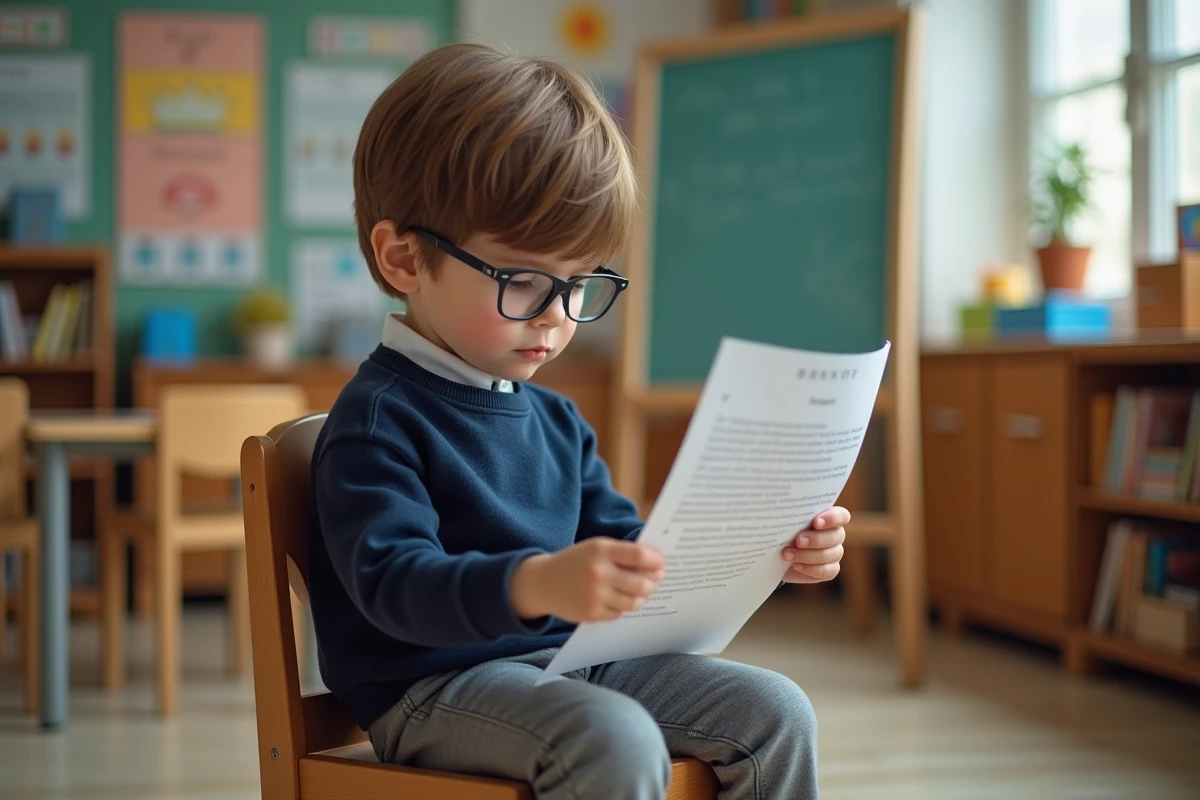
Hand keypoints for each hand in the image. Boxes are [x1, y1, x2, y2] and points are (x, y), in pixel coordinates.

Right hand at [511, 538, 665, 622]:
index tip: (661, 564)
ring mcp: (595, 595)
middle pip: (641, 583)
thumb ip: (624, 553)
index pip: (640, 556)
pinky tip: (615, 599)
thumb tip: (657, 566)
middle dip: (652, 583)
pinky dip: (622, 607)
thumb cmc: (576, 562)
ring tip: (636, 591)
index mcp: (601, 550)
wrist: (543, 582)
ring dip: (640, 597)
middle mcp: (599, 572)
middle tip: (653, 581)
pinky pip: (620, 613)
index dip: (656, 561)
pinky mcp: (591, 614)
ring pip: (634, 601)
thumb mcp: (596, 548)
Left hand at [780, 506, 848, 583]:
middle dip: (816, 539)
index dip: (832, 518)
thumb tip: (782, 509)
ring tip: (787, 554)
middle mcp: (835, 535)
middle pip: (836, 536)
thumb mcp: (784, 522)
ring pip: (830, 555)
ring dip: (808, 555)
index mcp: (829, 518)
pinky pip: (826, 571)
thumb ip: (790, 516)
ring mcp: (834, 553)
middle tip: (798, 540)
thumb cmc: (783, 532)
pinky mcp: (830, 570)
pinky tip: (796, 565)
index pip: (841, 516)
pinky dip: (810, 569)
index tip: (816, 522)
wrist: (777, 555)